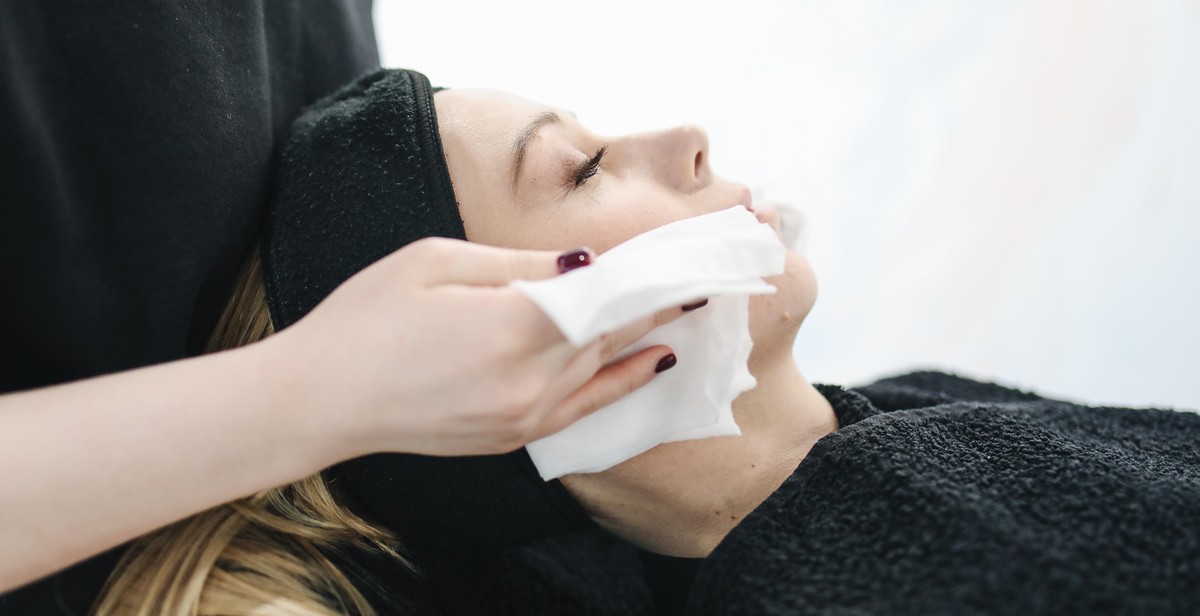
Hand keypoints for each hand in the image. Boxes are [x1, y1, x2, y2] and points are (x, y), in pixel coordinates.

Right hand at [265, 238, 691, 458]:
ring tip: (688, 310)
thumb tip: (583, 262)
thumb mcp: (435, 261)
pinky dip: (622, 382)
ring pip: (603, 368)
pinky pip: (583, 408)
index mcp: (510, 326)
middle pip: (613, 333)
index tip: (684, 255)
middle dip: (657, 302)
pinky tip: (653, 362)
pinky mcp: (511, 438)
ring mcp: (522, 417)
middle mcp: (528, 380)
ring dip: (647, 337)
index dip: (648, 274)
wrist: (321, 400)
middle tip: (700, 276)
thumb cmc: (366, 318)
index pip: (604, 295)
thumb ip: (518, 263)